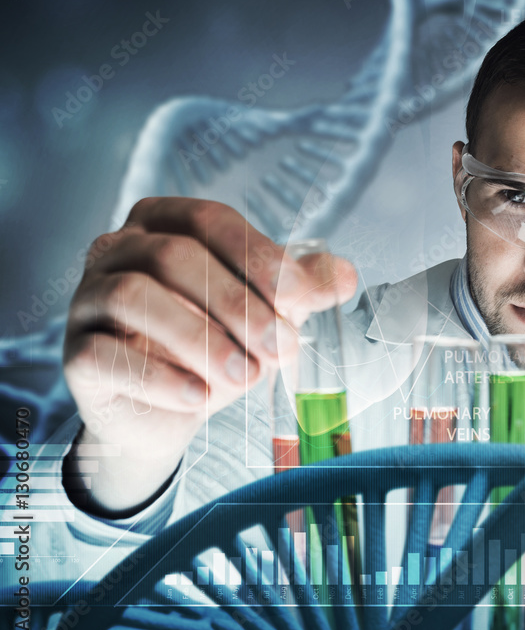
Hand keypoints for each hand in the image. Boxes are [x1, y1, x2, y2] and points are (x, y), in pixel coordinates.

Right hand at [62, 197, 356, 513]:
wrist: (173, 409)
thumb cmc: (218, 343)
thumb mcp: (266, 311)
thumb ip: (302, 288)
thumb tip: (344, 274)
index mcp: (164, 222)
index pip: (212, 220)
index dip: (260, 256)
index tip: (302, 298)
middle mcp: (117, 249)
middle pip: (175, 256)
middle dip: (238, 303)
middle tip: (282, 347)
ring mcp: (88, 299)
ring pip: (135, 296)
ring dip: (201, 338)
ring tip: (246, 376)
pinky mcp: (75, 353)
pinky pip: (106, 355)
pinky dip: (161, 378)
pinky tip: (200, 398)